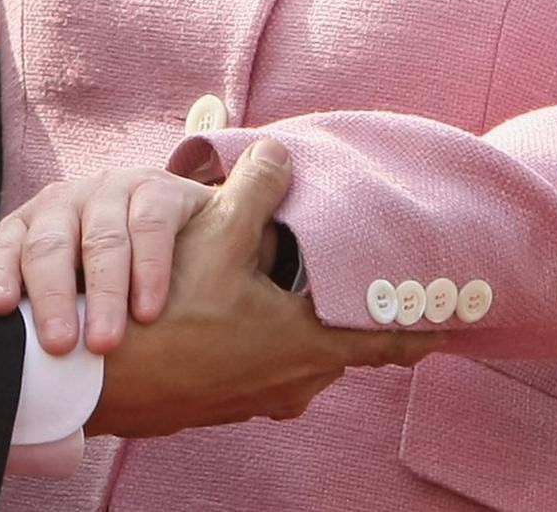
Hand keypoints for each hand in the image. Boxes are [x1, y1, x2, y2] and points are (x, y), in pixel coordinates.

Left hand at [0, 159, 215, 352]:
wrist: (198, 254)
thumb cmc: (122, 293)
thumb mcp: (79, 307)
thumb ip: (54, 336)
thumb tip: (28, 408)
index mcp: (32, 232)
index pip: (1, 251)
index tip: (0, 308)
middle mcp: (66, 204)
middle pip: (48, 246)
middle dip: (52, 297)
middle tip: (59, 345)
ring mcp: (111, 192)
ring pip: (100, 239)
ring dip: (102, 293)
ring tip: (105, 341)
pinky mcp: (160, 189)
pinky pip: (150, 224)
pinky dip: (148, 269)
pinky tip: (148, 310)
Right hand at [89, 139, 441, 438]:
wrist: (100, 382)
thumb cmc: (163, 315)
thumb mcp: (215, 237)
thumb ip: (256, 191)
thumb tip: (281, 153)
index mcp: (307, 343)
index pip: (386, 338)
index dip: (420, 324)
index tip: (456, 316)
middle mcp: (293, 380)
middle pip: (345, 345)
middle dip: (361, 315)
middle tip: (378, 284)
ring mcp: (260, 397)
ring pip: (305, 356)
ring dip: (313, 328)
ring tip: (312, 291)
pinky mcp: (229, 402)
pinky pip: (272, 367)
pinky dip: (277, 342)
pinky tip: (251, 314)